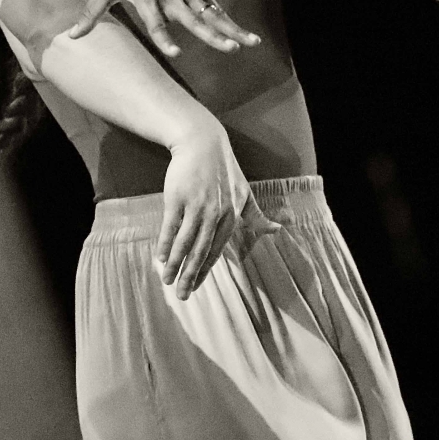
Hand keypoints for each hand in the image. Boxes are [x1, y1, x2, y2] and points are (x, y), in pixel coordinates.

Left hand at [70, 0, 260, 56]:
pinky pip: (214, 4)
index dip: (164, 37)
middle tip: (228, 48)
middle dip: (211, 34)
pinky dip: (228, 18)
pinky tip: (244, 34)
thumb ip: (90, 15)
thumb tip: (70, 37)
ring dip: (231, 27)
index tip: (175, 53)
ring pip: (211, 12)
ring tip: (250, 43)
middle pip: (193, 18)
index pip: (156, 21)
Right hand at [156, 131, 281, 298]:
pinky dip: (165, 244)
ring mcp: (196, 206)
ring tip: (167, 280)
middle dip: (190, 276)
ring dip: (175, 264)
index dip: (205, 271)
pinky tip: (161, 257)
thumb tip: (278, 230)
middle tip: (182, 296)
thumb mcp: (245, 192)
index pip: (216, 250)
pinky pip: (170, 226)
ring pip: (184, 243)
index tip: (196, 288)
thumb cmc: (224, 170)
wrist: (203, 144)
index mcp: (231, 216)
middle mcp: (215, 214)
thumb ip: (257, 215)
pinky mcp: (178, 198)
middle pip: (200, 252)